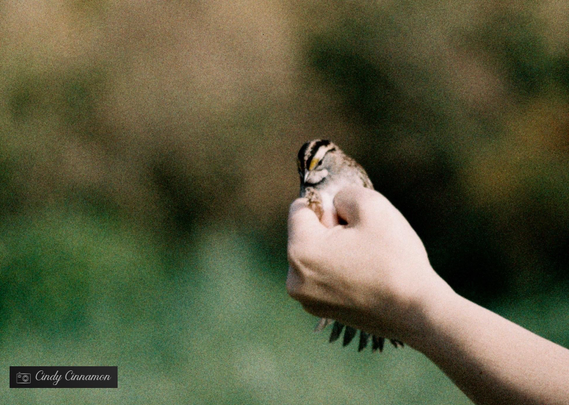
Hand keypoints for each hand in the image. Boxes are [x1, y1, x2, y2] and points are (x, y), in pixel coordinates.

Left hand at [286, 185, 452, 343]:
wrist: (417, 312)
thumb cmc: (395, 258)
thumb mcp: (373, 205)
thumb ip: (344, 194)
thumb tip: (334, 204)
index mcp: (300, 251)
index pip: (299, 209)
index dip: (326, 204)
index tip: (351, 217)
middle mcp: (294, 278)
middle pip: (305, 234)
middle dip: (331, 229)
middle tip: (364, 240)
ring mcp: (307, 299)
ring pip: (315, 256)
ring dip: (335, 250)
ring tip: (366, 260)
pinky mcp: (320, 311)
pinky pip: (322, 277)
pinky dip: (338, 270)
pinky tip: (365, 276)